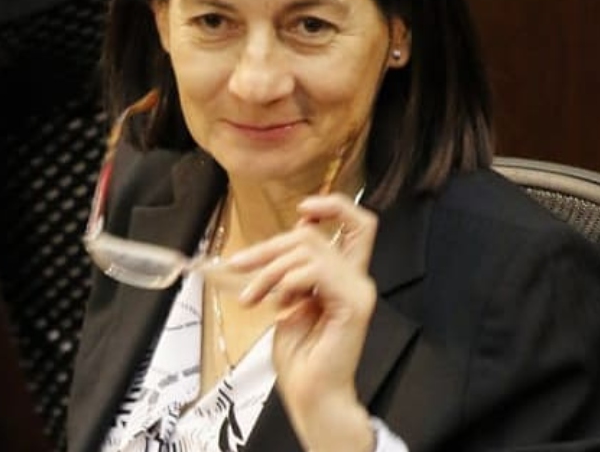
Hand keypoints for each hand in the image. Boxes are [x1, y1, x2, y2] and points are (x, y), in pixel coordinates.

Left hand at [225, 192, 377, 450]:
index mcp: (345, 275)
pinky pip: (315, 271)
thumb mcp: (288, 299)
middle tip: (240, 268)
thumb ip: (291, 269)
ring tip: (252, 298)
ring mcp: (359, 291)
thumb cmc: (300, 354)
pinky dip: (287, 281)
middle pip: (313, 234)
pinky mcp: (353, 305)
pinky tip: (279, 304)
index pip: (358, 224)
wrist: (311, 393)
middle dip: (268, 247)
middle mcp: (358, 279)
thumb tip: (283, 239)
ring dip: (269, 270)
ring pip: (308, 249)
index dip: (334, 205)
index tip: (303, 209)